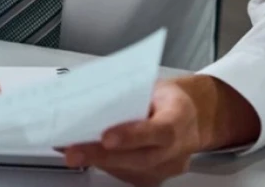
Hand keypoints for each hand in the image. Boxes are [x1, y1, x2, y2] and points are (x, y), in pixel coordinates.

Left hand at [62, 76, 259, 185]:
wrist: (192, 118)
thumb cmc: (168, 100)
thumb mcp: (153, 87)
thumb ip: (129, 96)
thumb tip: (92, 101)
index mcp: (179, 118)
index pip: (158, 131)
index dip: (132, 136)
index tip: (106, 138)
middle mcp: (177, 148)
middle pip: (140, 158)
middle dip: (102, 155)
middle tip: (74, 152)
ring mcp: (168, 168)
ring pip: (131, 170)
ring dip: (98, 161)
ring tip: (72, 151)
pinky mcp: (155, 178)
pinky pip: (128, 175)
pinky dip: (105, 165)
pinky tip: (87, 155)